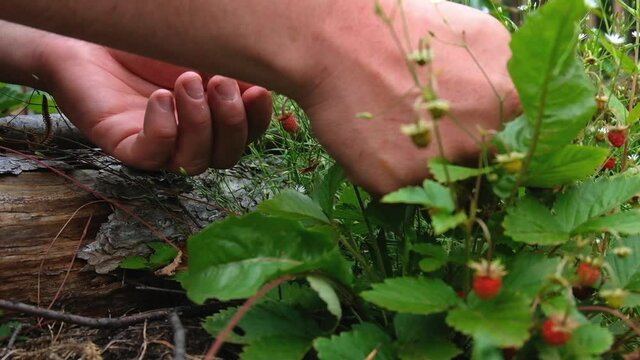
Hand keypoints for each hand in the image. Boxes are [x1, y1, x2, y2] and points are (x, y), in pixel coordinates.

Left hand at [38, 38, 271, 173]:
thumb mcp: (209, 56)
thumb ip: (241, 74)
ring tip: (186, 81)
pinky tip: (158, 98)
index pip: (248, 137)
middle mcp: (190, 139)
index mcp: (215, 120)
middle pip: (226, 156)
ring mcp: (159, 147)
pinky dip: (163, 128)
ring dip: (199, 123)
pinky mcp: (125, 146)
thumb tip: (274, 88)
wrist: (99, 32)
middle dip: (230, 121)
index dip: (258, 121)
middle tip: (219, 82)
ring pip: (193, 161)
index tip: (257, 91)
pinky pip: (153, 156)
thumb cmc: (155, 42)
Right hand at [297, 0, 519, 193]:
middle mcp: (481, 139)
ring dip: (424, 163)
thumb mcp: (477, 38)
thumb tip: (516, 108)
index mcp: (510, 101)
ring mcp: (438, 163)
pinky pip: (402, 186)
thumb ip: (505, 78)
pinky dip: (390, 168)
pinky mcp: (397, 181)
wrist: (337, 39)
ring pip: (441, 181)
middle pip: (482, 166)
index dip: (499, 142)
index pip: (522, 144)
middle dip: (461, 154)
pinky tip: (376, 136)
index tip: (479, 136)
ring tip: (397, 125)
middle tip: (430, 126)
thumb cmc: (405, 32)